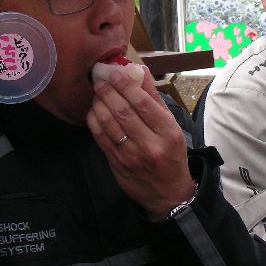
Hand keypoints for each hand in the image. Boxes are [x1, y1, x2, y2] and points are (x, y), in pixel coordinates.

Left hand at [86, 66, 194, 219]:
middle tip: (100, 80)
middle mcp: (150, 145)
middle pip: (123, 112)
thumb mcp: (171, 126)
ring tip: (97, 93)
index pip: (142, 103)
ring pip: (109, 124)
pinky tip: (94, 111)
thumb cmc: (171, 154)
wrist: (168, 194)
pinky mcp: (117, 164)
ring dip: (99, 104)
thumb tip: (139, 71)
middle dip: (108, 92)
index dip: (125, 85)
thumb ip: (154, 98)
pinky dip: (94, 121)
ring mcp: (131, 156)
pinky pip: (100, 138)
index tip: (114, 73)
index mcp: (167, 132)